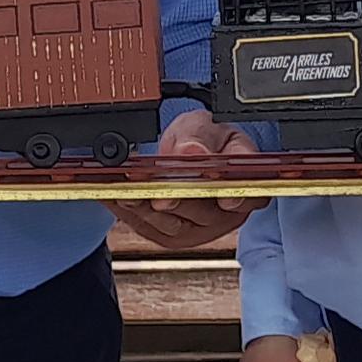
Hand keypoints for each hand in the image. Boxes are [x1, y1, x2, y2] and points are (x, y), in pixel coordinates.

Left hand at [107, 110, 254, 250]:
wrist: (191, 151)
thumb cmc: (206, 140)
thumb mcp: (207, 126)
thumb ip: (201, 137)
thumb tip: (191, 151)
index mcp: (248, 186)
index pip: (246, 196)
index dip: (232, 198)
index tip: (216, 197)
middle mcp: (227, 214)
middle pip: (200, 212)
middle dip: (173, 199)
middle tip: (151, 189)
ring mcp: (200, 229)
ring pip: (170, 223)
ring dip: (144, 207)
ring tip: (123, 190)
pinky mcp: (173, 235)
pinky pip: (148, 226)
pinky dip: (127, 210)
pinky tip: (113, 195)